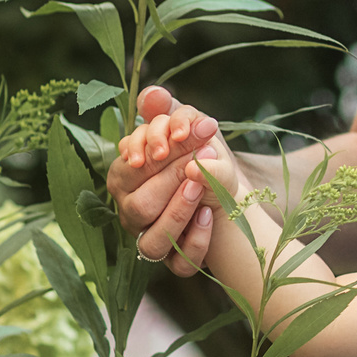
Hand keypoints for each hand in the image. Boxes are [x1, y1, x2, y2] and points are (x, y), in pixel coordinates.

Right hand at [109, 87, 227, 271]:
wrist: (232, 190)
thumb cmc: (201, 154)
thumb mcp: (189, 128)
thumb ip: (168, 111)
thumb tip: (153, 94)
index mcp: (124, 177)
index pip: (130, 166)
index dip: (154, 150)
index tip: (181, 135)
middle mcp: (131, 212)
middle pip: (140, 204)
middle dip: (171, 177)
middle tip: (200, 157)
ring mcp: (151, 239)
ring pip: (152, 242)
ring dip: (178, 211)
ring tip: (200, 185)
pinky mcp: (176, 261)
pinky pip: (179, 263)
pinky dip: (195, 240)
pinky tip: (210, 214)